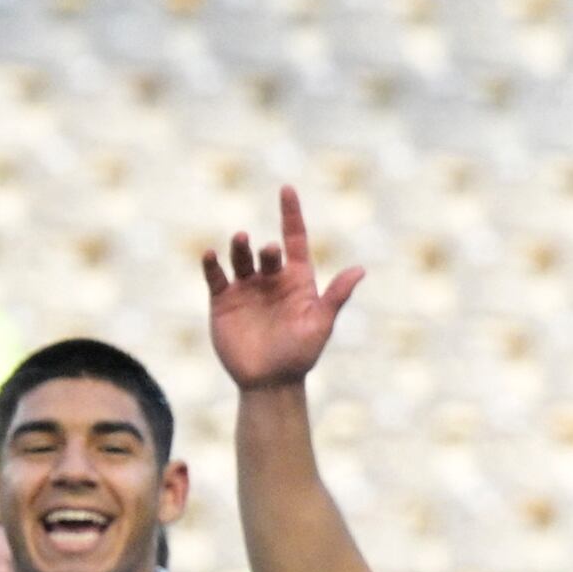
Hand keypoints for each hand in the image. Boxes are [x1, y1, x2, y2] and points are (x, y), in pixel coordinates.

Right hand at [201, 186, 363, 391]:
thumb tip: (361, 269)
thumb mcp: (321, 325)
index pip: (294, 238)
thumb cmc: (300, 355)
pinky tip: (211, 255)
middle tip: (270, 251)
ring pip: (241, 258)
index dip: (291, 214)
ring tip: (241, 240)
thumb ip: (337, 296)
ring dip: (240, 247)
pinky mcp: (223, 300)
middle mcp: (271, 279)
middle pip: (268, 252)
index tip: (287, 189)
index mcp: (296, 280)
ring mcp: (246, 288)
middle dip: (269, 250)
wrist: (270, 382)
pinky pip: (216, 276)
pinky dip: (212, 264)